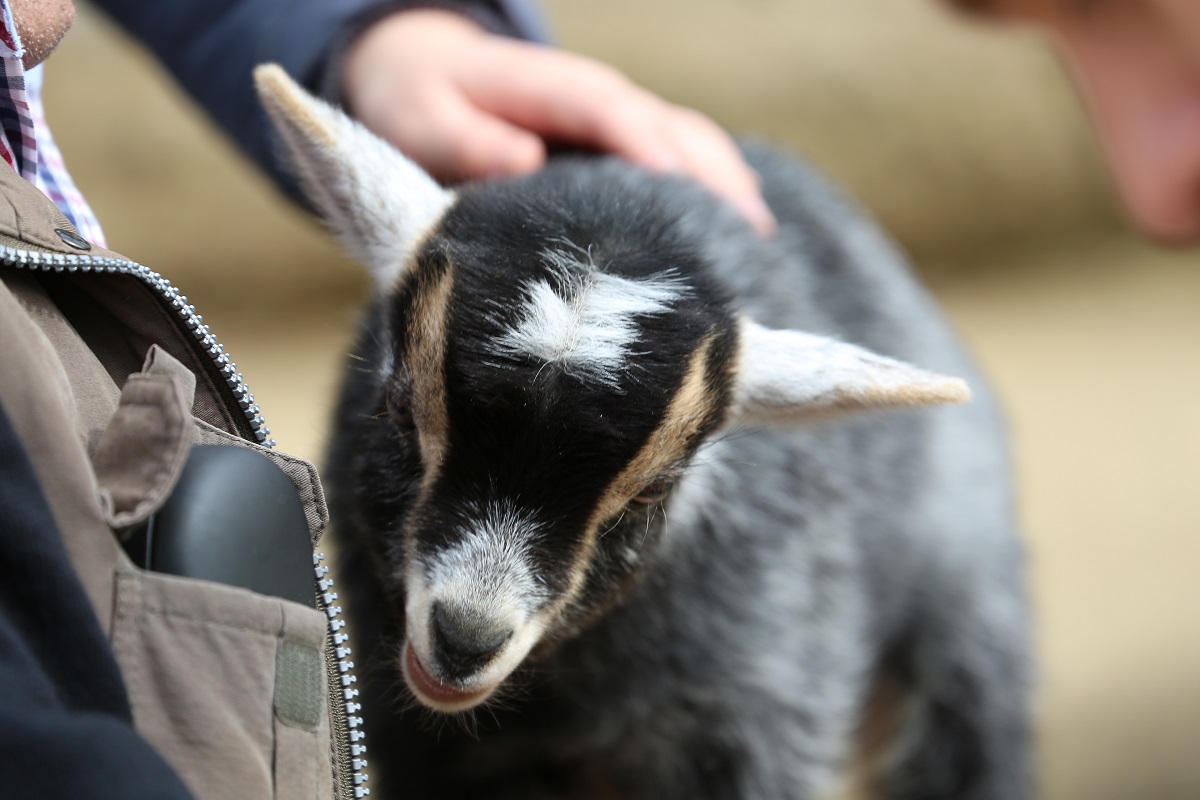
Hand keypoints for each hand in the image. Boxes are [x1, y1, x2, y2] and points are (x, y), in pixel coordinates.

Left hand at [340, 9, 775, 233]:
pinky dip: (717, 198)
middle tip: (750, 242)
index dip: (651, 148)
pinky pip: (686, 166)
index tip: (682, 195)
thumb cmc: (424, 107)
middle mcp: (603, 103)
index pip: (613, 111)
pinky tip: (740, 245)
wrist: (432, 82)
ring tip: (759, 254)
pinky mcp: (631, 153)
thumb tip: (523, 160)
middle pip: (675, 130)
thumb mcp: (422, 118)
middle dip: (716, 179)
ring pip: (693, 147)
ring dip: (730, 192)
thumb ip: (465, 139)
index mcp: (554, 89)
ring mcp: (624, 126)